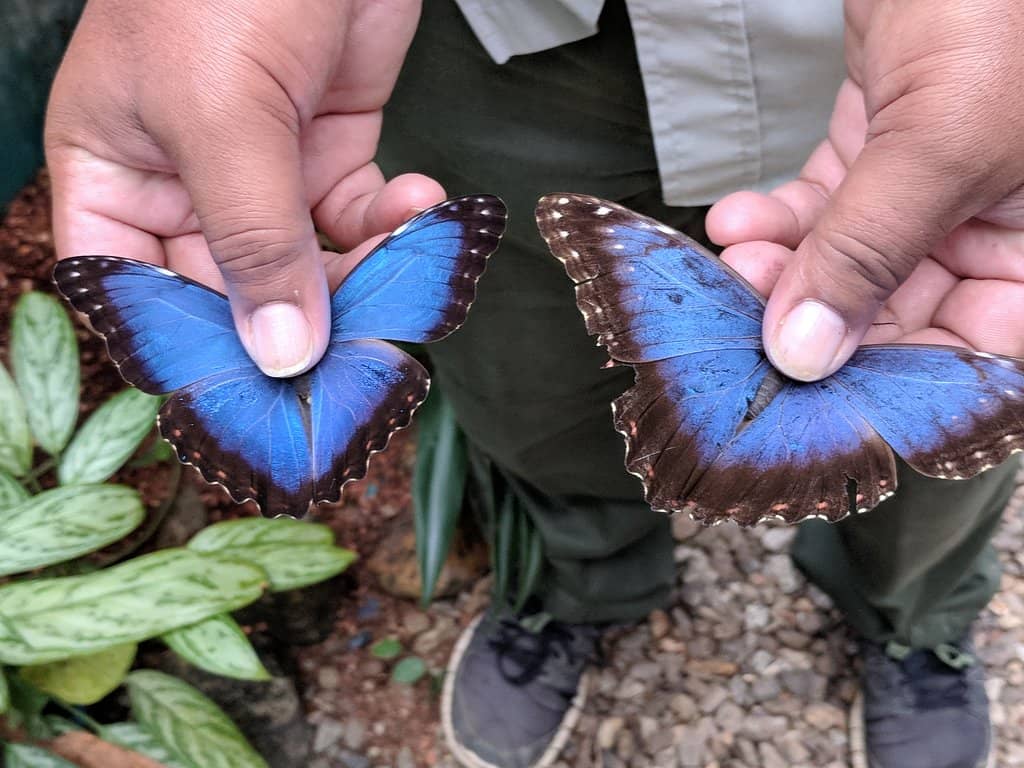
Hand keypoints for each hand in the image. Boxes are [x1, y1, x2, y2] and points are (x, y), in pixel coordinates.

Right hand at [46, 0, 442, 376]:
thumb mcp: (223, 121)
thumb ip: (252, 241)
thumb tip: (279, 351)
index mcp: (117, 173)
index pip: (134, 291)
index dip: (184, 346)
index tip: (249, 389)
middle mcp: (186, 182)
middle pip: (233, 292)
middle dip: (296, 321)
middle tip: (353, 352)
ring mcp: (263, 169)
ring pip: (307, 264)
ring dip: (360, 274)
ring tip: (401, 264)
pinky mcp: (329, 151)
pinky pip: (360, 220)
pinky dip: (394, 225)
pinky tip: (419, 203)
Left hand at [707, 0, 1023, 380]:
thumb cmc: (1001, 10)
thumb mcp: (943, 146)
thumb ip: (873, 254)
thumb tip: (806, 355)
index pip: (984, 347)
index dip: (905, 380)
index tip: (817, 393)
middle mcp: (1001, 224)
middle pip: (905, 313)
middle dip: (816, 318)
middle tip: (749, 318)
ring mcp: (942, 185)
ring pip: (852, 261)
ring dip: (784, 268)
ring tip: (738, 259)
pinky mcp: (886, 145)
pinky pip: (827, 205)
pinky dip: (779, 216)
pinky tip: (739, 219)